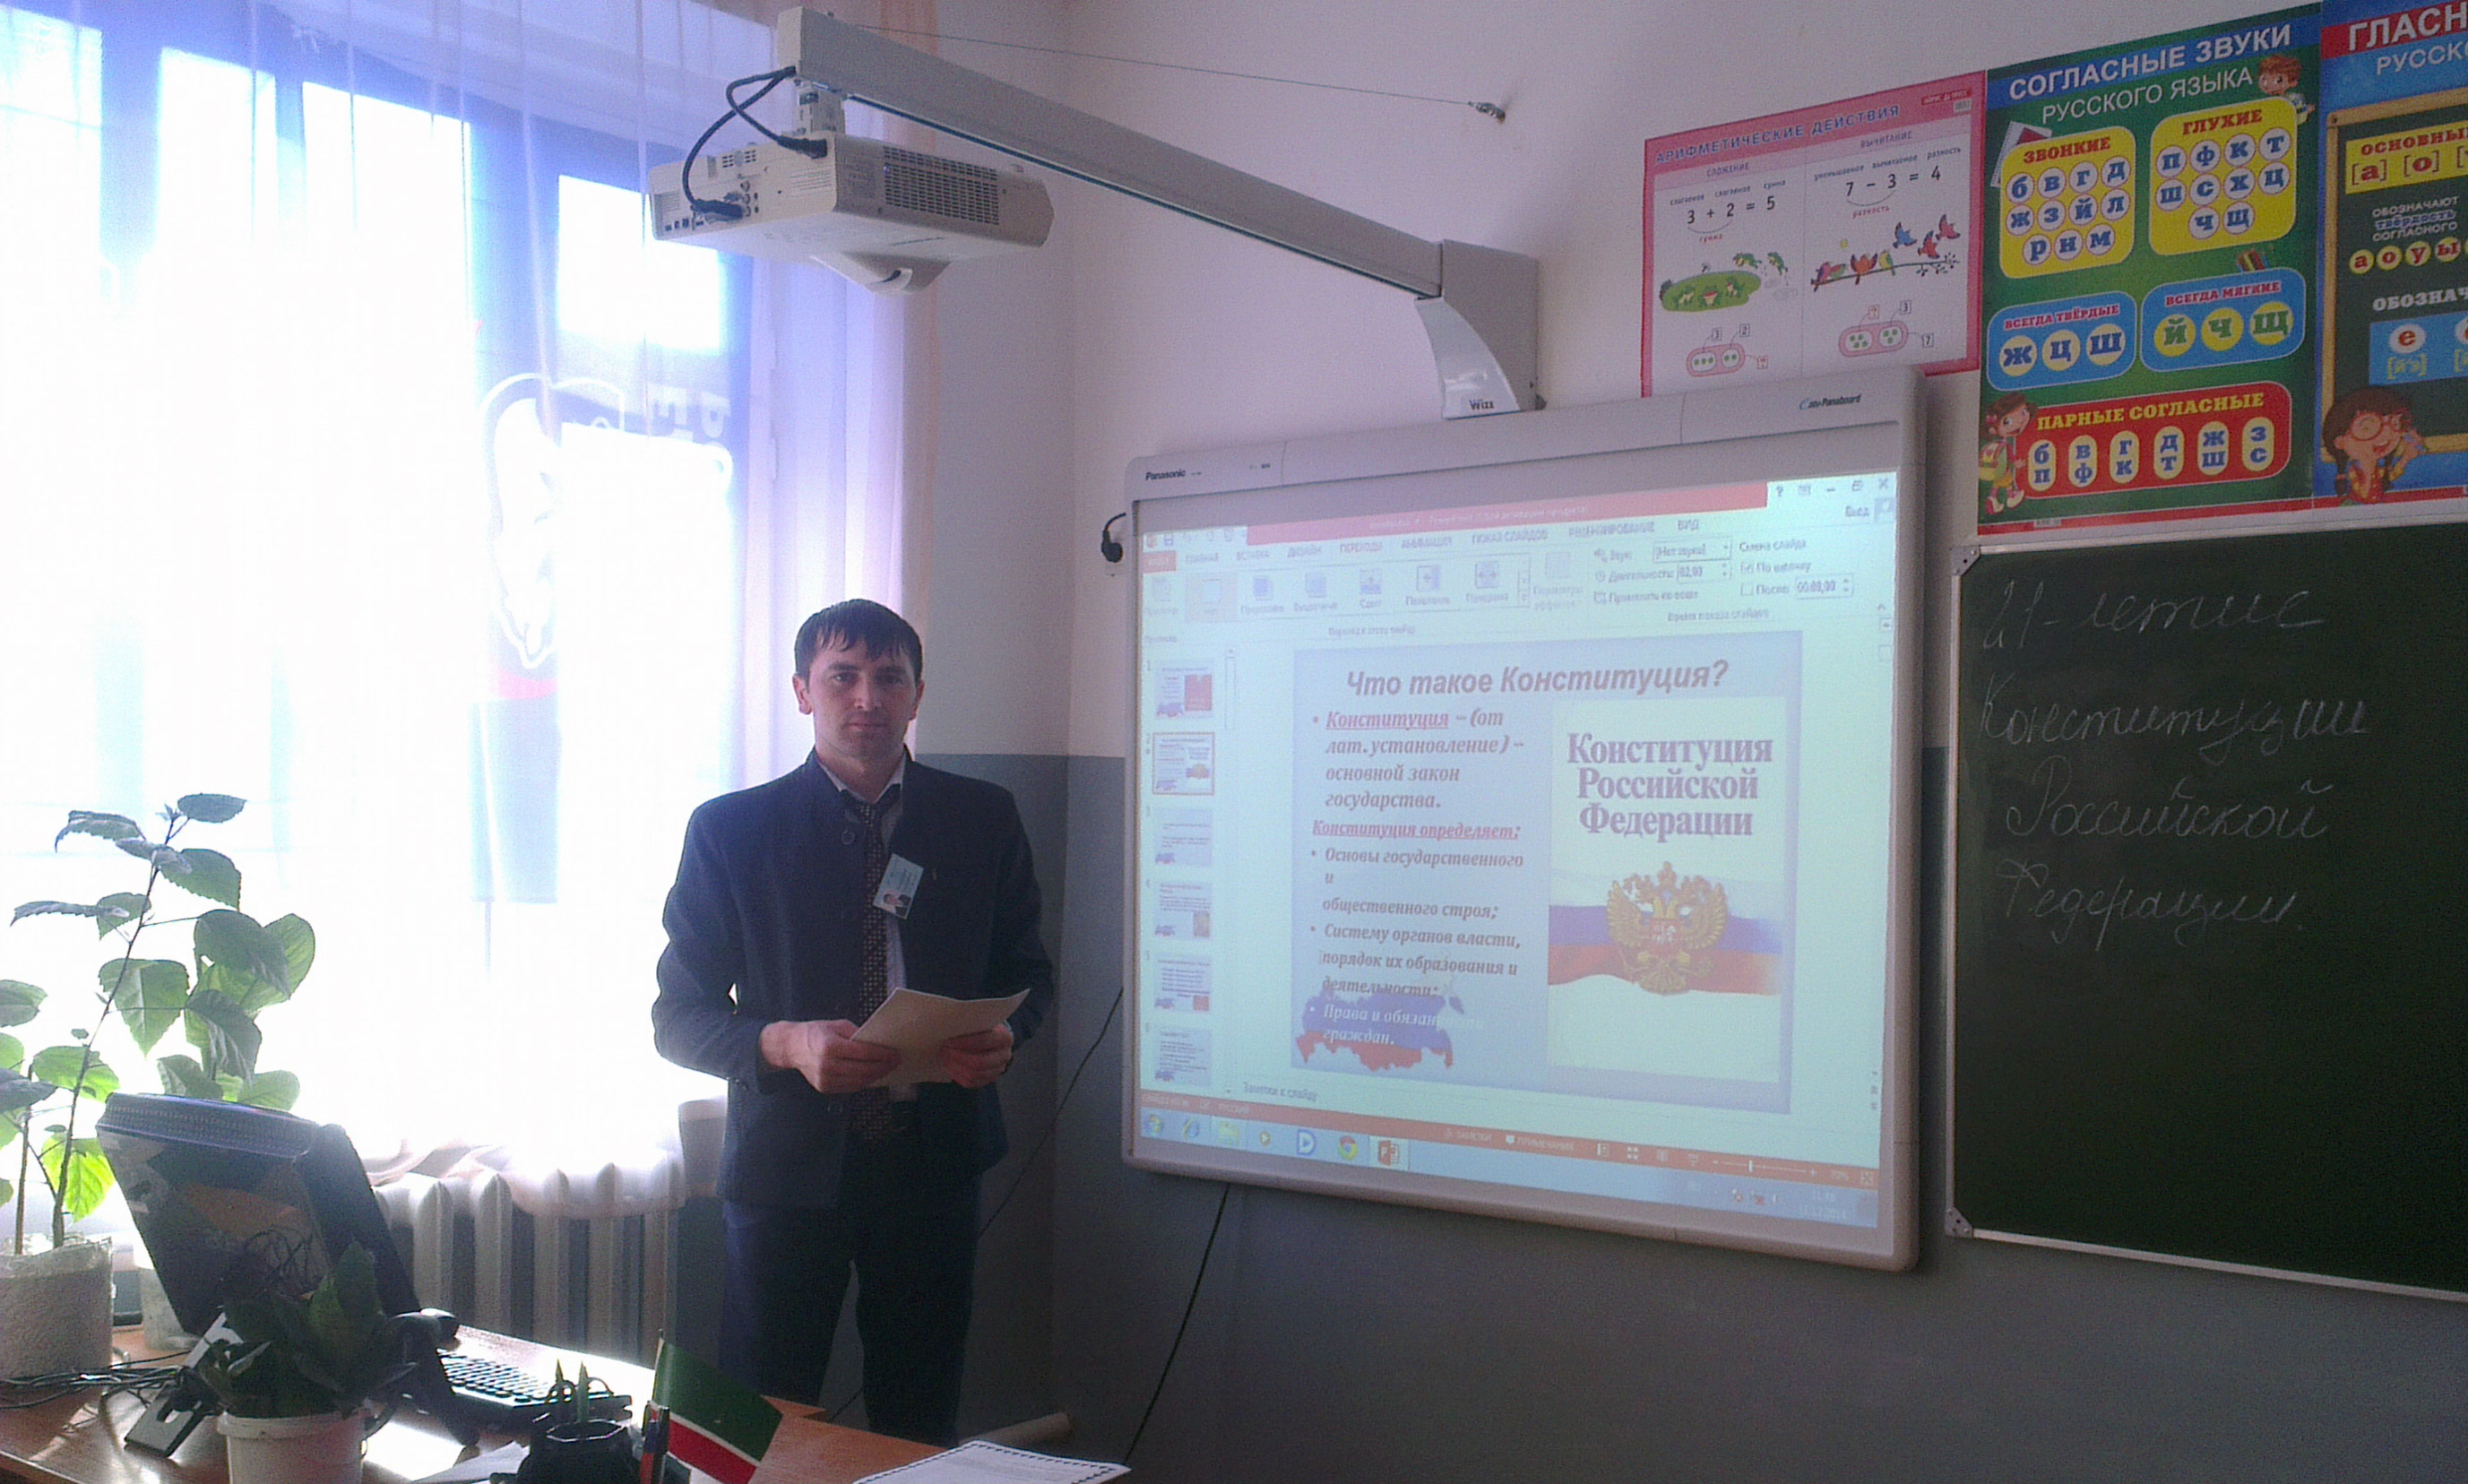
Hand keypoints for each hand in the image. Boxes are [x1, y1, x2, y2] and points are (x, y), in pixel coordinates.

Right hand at [761, 1018, 899, 1094]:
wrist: (791, 1047)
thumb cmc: (816, 1033)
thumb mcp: (837, 1025)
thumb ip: (857, 1034)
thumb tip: (878, 1043)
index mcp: (829, 1046)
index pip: (863, 1053)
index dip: (882, 1055)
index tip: (895, 1054)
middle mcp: (826, 1065)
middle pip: (863, 1070)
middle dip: (883, 1067)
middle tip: (895, 1062)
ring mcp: (825, 1080)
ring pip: (858, 1082)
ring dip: (876, 1076)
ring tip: (886, 1068)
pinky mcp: (824, 1088)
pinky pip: (850, 1087)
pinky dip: (863, 1081)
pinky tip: (872, 1074)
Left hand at [939, 1022, 1014, 1088]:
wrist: (990, 1038)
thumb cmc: (981, 1025)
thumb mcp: (980, 1019)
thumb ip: (969, 1021)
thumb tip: (948, 1021)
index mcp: (1004, 1037)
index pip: (985, 1040)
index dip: (965, 1042)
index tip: (948, 1039)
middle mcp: (1004, 1055)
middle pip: (980, 1062)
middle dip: (958, 1056)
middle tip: (943, 1048)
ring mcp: (997, 1069)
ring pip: (974, 1074)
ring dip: (955, 1066)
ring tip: (944, 1056)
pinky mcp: (988, 1079)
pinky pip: (970, 1082)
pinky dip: (957, 1074)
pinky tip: (949, 1065)